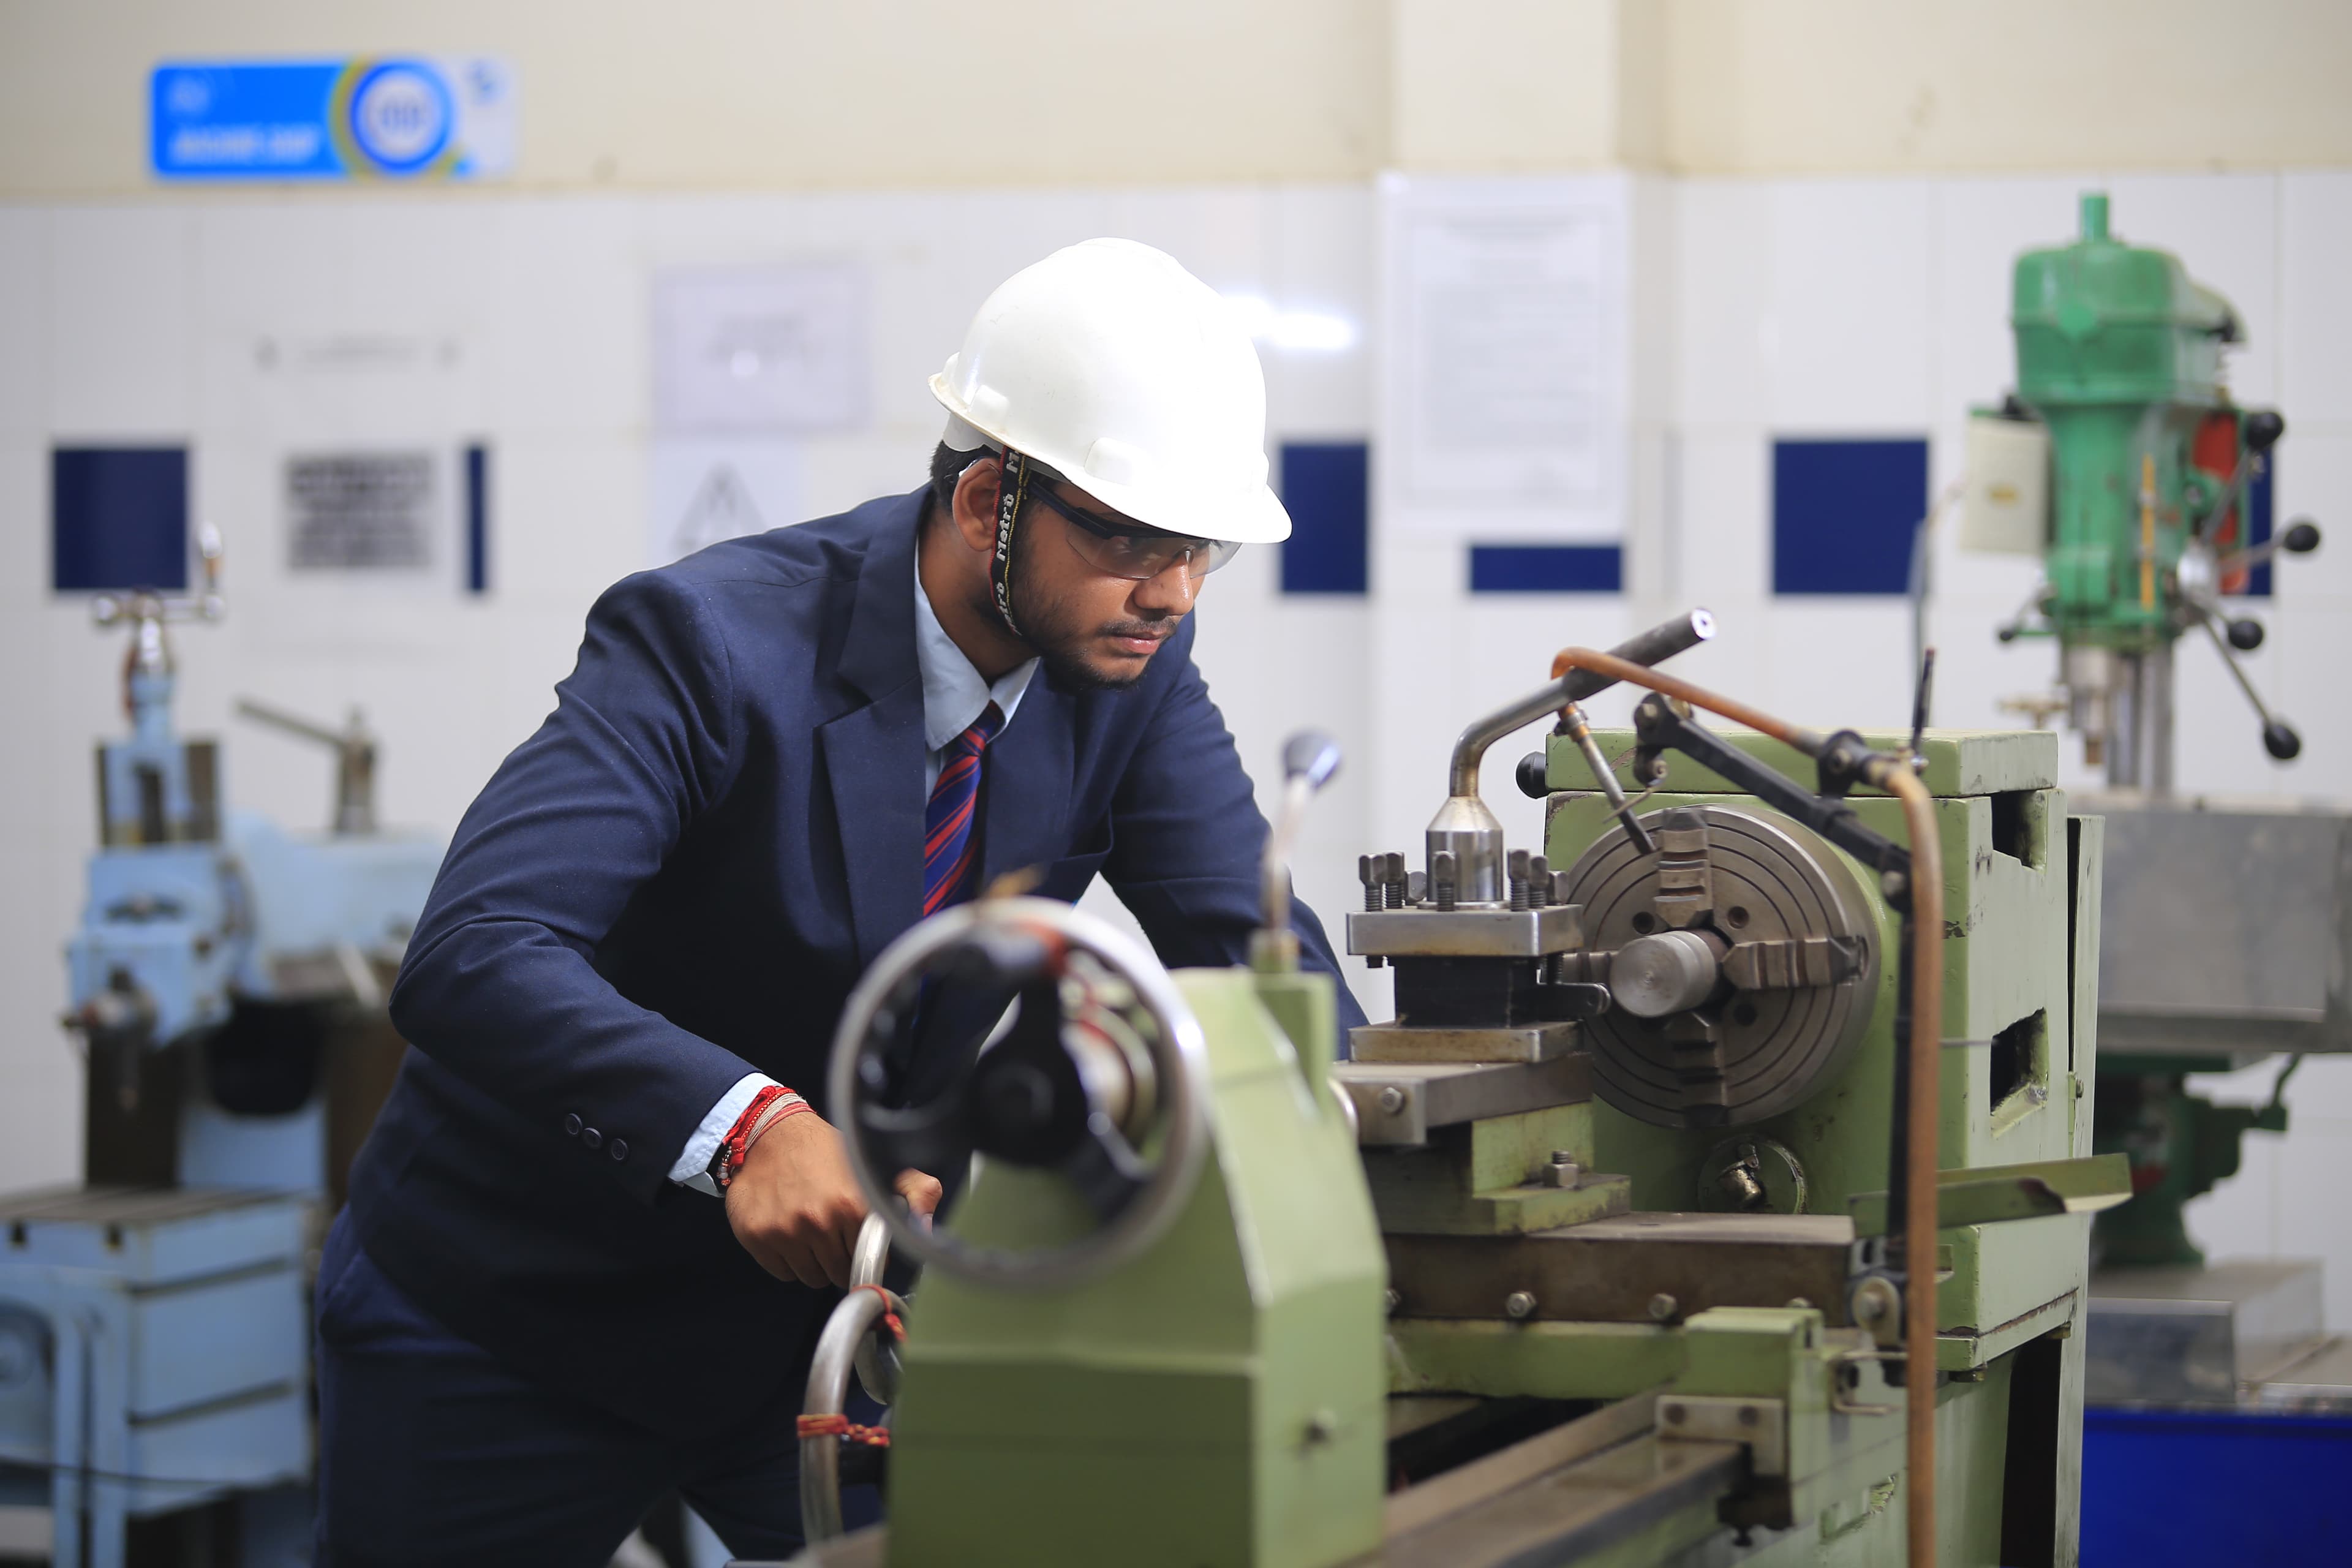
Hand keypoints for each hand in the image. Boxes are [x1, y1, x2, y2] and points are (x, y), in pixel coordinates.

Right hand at [723, 1112, 941, 1287]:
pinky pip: (782, 1273)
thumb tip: (926, 1227)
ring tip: (811, 1231)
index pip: (871, 1261)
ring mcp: (785, 1232)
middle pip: (838, 1273)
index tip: (863, 1245)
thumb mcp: (872, 1164)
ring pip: (810, 1277)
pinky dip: (788, 1261)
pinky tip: (790, 1234)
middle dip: (840, 1259)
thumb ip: (913, 1192)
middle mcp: (818, 1221)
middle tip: (833, 1234)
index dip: (869, 1256)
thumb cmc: (822, 1150)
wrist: (770, 1134)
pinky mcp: (758, 1238)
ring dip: (814, 1262)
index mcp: (851, 1204)